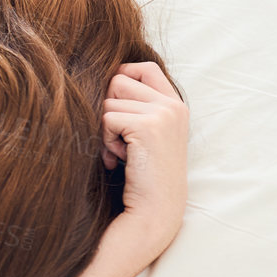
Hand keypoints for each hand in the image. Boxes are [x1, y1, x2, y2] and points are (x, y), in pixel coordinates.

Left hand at [100, 61, 188, 250]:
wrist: (156, 209)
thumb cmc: (141, 174)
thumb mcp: (144, 134)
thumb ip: (134, 107)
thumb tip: (100, 79)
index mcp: (175, 104)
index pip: (145, 68)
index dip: (122, 77)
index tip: (114, 104)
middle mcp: (173, 105)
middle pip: (119, 80)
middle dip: (109, 108)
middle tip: (118, 138)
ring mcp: (163, 114)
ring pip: (109, 101)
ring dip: (106, 129)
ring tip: (122, 152)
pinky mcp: (148, 126)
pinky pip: (107, 119)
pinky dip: (106, 140)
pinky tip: (120, 159)